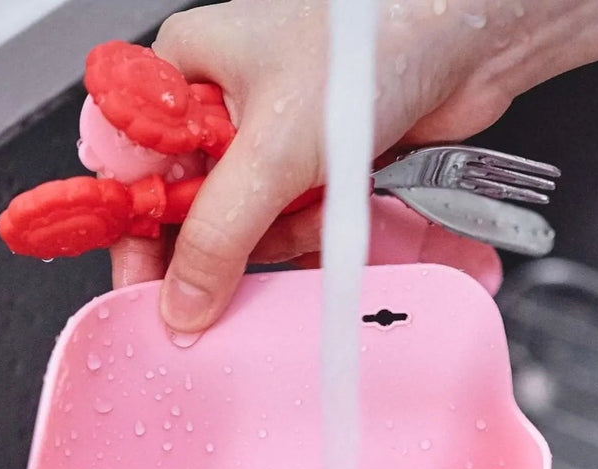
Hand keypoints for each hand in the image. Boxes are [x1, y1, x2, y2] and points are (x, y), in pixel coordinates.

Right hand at [111, 0, 517, 340]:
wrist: (465, 41)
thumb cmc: (369, 43)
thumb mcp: (271, 149)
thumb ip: (218, 235)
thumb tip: (181, 299)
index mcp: (183, 73)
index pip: (132, 171)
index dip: (133, 235)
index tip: (142, 291)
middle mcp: (221, 107)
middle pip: (186, 207)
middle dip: (207, 249)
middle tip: (207, 296)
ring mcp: (269, 140)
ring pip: (240, 224)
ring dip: (266, 243)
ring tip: (295, 228)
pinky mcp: (310, 168)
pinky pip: (286, 225)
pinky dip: (302, 237)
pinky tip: (321, 225)